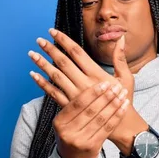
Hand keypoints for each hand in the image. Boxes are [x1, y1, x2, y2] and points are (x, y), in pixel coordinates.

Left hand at [28, 29, 147, 154]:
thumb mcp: (126, 78)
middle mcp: (85, 84)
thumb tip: (121, 37)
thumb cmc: (123, 100)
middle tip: (39, 40)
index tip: (53, 32)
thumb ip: (120, 57)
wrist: (119, 125)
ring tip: (32, 54)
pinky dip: (42, 84)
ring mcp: (76, 96)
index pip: (77, 52)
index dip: (64, 41)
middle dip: (50, 50)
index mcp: (97, 74)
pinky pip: (53, 94)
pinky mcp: (70, 107)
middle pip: (63, 63)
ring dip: (43, 65)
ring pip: (56, 77)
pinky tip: (33, 75)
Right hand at [39, 80, 129, 157]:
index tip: (104, 83)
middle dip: (106, 96)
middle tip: (116, 86)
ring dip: (114, 104)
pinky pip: (107, 128)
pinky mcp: (92, 147)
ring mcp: (80, 141)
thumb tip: (80, 78)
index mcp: (59, 121)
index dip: (92, 92)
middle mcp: (68, 131)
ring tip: (122, 94)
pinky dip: (116, 116)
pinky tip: (123, 107)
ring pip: (100, 118)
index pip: (77, 103)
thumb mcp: (64, 122)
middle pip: (90, 110)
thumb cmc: (71, 135)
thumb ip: (72, 105)